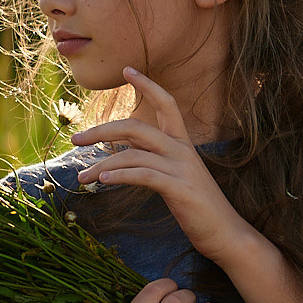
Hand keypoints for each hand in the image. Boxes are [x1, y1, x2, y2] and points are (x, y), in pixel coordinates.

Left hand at [71, 68, 257, 263]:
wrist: (226, 233)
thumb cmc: (198, 208)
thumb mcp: (177, 178)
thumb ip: (155, 162)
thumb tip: (123, 155)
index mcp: (183, 145)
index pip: (167, 104)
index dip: (148, 85)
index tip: (127, 69)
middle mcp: (183, 151)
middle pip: (137, 128)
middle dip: (102, 130)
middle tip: (76, 139)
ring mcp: (182, 169)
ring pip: (134, 155)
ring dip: (102, 165)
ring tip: (82, 177)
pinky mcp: (180, 189)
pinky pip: (144, 175)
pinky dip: (120, 176)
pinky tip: (103, 180)